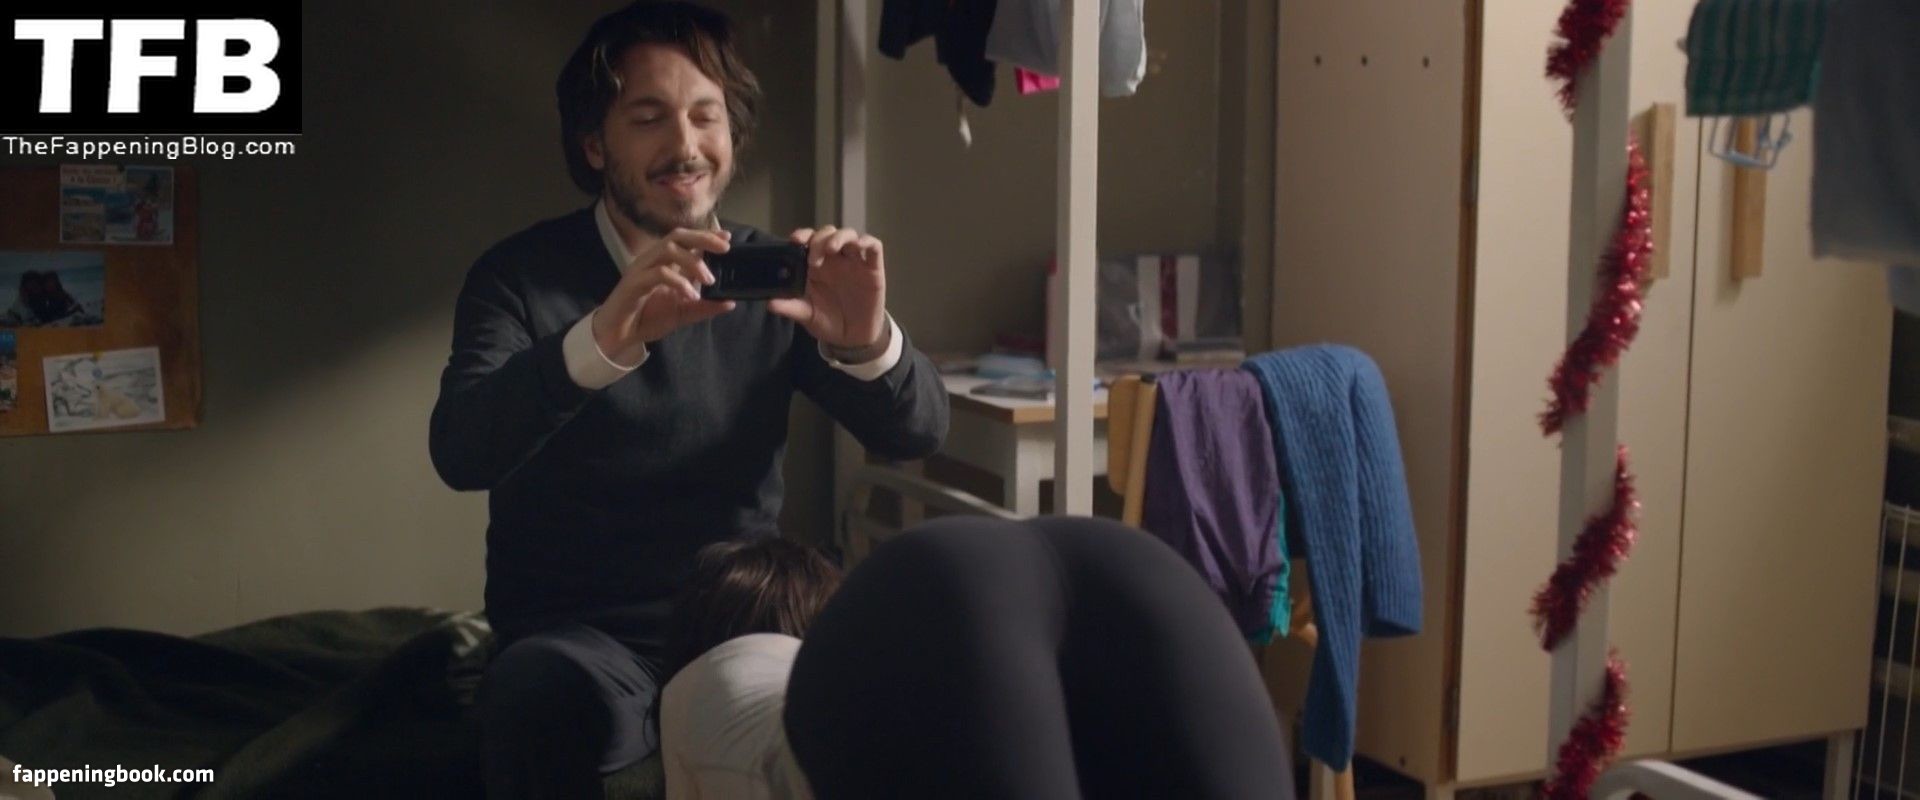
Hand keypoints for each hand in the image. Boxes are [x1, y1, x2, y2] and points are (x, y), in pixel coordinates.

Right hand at [591, 228, 734, 363]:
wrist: (619, 335)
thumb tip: (730, 302)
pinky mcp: (635, 282)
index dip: (706, 235)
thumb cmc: (647, 318)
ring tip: (709, 280)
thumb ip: (705, 307)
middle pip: (677, 236)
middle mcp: (652, 260)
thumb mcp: (683, 313)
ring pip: (668, 250)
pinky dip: (679, 282)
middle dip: (702, 238)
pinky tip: (690, 296)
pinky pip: (659, 274)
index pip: (686, 240)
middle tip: (724, 249)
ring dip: (693, 262)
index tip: (727, 236)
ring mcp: (642, 269)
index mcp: (664, 262)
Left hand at [771, 226, 887, 353]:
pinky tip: (860, 246)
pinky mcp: (873, 269)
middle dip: (819, 239)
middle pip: (828, 233)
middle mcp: (835, 260)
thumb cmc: (829, 322)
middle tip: (814, 258)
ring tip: (831, 249)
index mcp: (816, 266)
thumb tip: (770, 304)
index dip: (803, 235)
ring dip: (840, 236)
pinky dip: (868, 241)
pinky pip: (874, 247)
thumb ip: (791, 307)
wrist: (854, 339)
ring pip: (849, 235)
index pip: (809, 240)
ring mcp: (855, 262)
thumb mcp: (807, 315)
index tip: (795, 240)